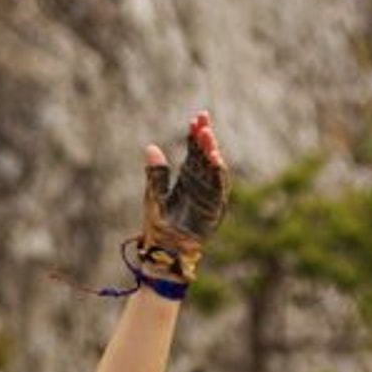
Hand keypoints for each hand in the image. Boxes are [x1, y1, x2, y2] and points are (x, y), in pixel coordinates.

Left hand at [138, 110, 229, 286]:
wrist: (164, 253)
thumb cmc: (158, 227)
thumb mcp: (155, 196)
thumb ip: (157, 173)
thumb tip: (151, 146)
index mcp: (186, 178)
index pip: (194, 150)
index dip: (195, 134)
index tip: (195, 118)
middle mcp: (200, 183)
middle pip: (206, 155)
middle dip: (205, 137)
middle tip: (202, 120)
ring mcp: (208, 194)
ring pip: (214, 167)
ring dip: (212, 151)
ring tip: (207, 135)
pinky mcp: (214, 208)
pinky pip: (220, 187)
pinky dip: (219, 172)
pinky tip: (215, 158)